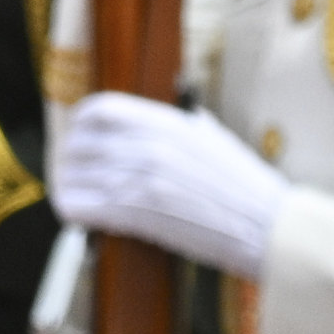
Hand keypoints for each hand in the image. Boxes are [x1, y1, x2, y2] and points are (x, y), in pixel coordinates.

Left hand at [47, 93, 287, 276]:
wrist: (264, 225)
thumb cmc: (244, 186)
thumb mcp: (213, 137)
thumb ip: (186, 123)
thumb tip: (175, 115)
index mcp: (165, 122)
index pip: (99, 109)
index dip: (80, 123)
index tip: (79, 137)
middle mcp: (147, 144)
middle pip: (79, 143)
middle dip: (71, 160)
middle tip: (74, 174)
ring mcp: (139, 177)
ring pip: (73, 175)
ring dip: (69, 187)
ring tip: (75, 196)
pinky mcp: (135, 212)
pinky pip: (79, 206)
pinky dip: (71, 211)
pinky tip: (79, 217)